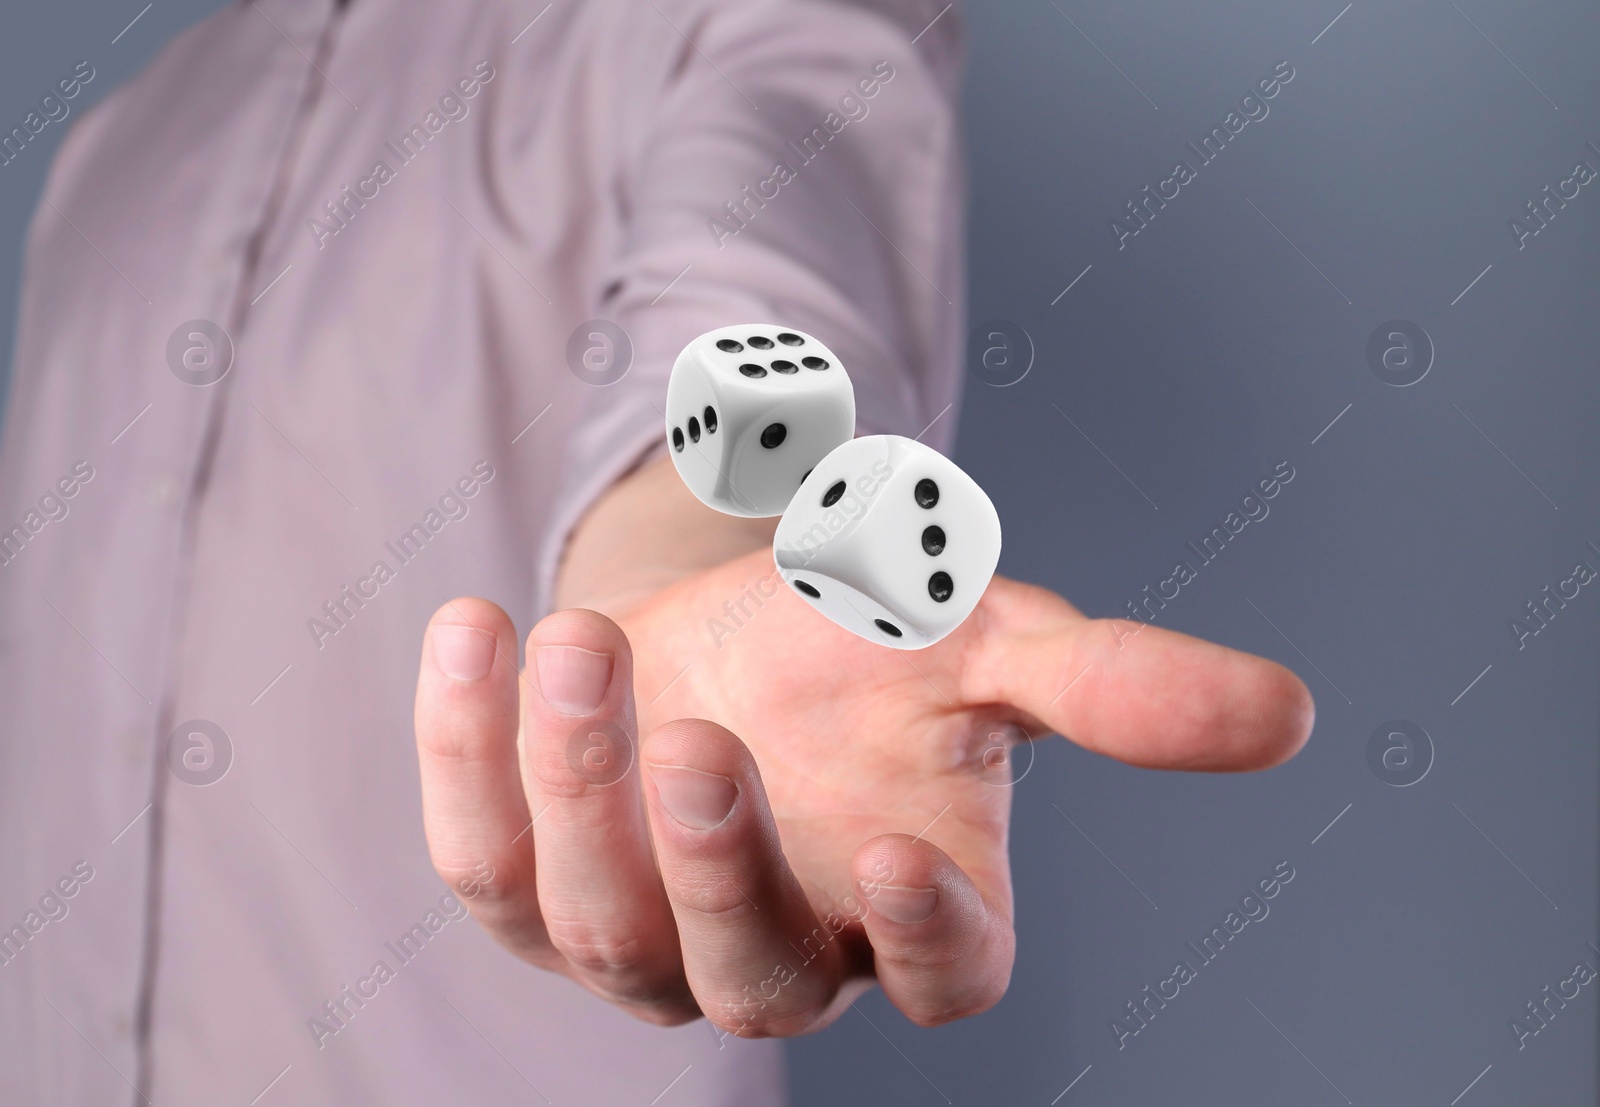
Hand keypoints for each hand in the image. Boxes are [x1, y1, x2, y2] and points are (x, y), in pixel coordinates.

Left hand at [413, 548, 1312, 1035]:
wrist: (726, 622)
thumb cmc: (870, 647)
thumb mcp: (989, 642)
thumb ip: (1115, 686)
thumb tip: (1293, 713)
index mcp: (908, 913)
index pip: (938, 982)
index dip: (924, 939)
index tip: (902, 853)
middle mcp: (771, 953)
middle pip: (742, 974)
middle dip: (710, 863)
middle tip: (700, 738)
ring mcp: (634, 933)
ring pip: (596, 921)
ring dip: (582, 783)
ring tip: (586, 644)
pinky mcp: (524, 879)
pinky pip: (481, 850)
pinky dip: (468, 747)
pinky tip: (475, 628)